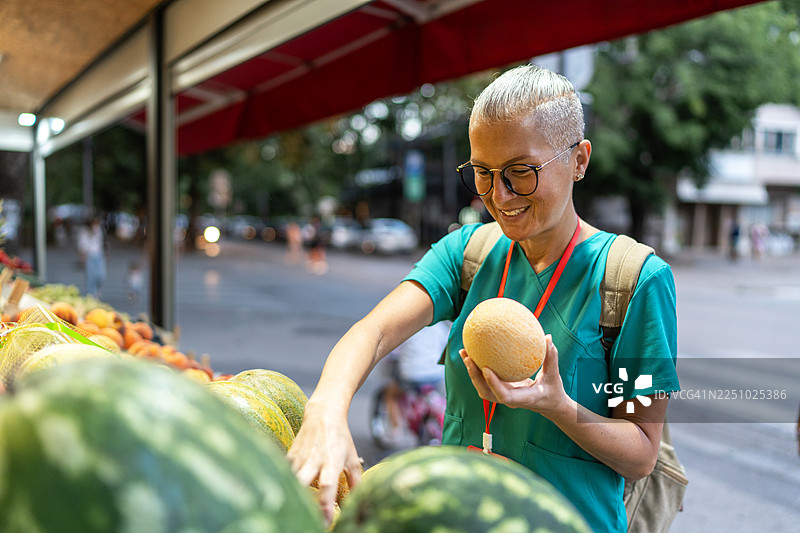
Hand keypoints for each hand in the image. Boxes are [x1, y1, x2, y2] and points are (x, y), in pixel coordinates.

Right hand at [286, 402, 362, 524]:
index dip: (324, 505)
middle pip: (302, 482)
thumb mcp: (352, 458)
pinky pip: (284, 473)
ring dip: (292, 494)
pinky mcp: (290, 455)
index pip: (328, 485)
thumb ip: (356, 482)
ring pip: (290, 479)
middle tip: (306, 519)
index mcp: (332, 461)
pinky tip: (287, 493)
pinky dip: (285, 484)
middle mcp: (314, 460)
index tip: (324, 521)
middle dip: (301, 501)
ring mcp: (300, 457)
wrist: (323, 414)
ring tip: (295, 510)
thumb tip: (356, 502)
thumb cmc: (340, 437)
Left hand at [459, 334, 569, 415]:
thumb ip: (551, 358)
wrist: (549, 405)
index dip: (494, 384)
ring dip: (472, 372)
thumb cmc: (553, 390)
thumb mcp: (554, 376)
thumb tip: (547, 337)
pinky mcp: (500, 391)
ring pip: (482, 388)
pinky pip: (485, 382)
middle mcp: (510, 400)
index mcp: (523, 398)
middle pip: (486, 392)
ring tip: (465, 352)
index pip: (505, 396)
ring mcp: (503, 396)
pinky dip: (477, 369)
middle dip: (475, 376)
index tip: (486, 369)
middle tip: (467, 357)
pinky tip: (473, 353)